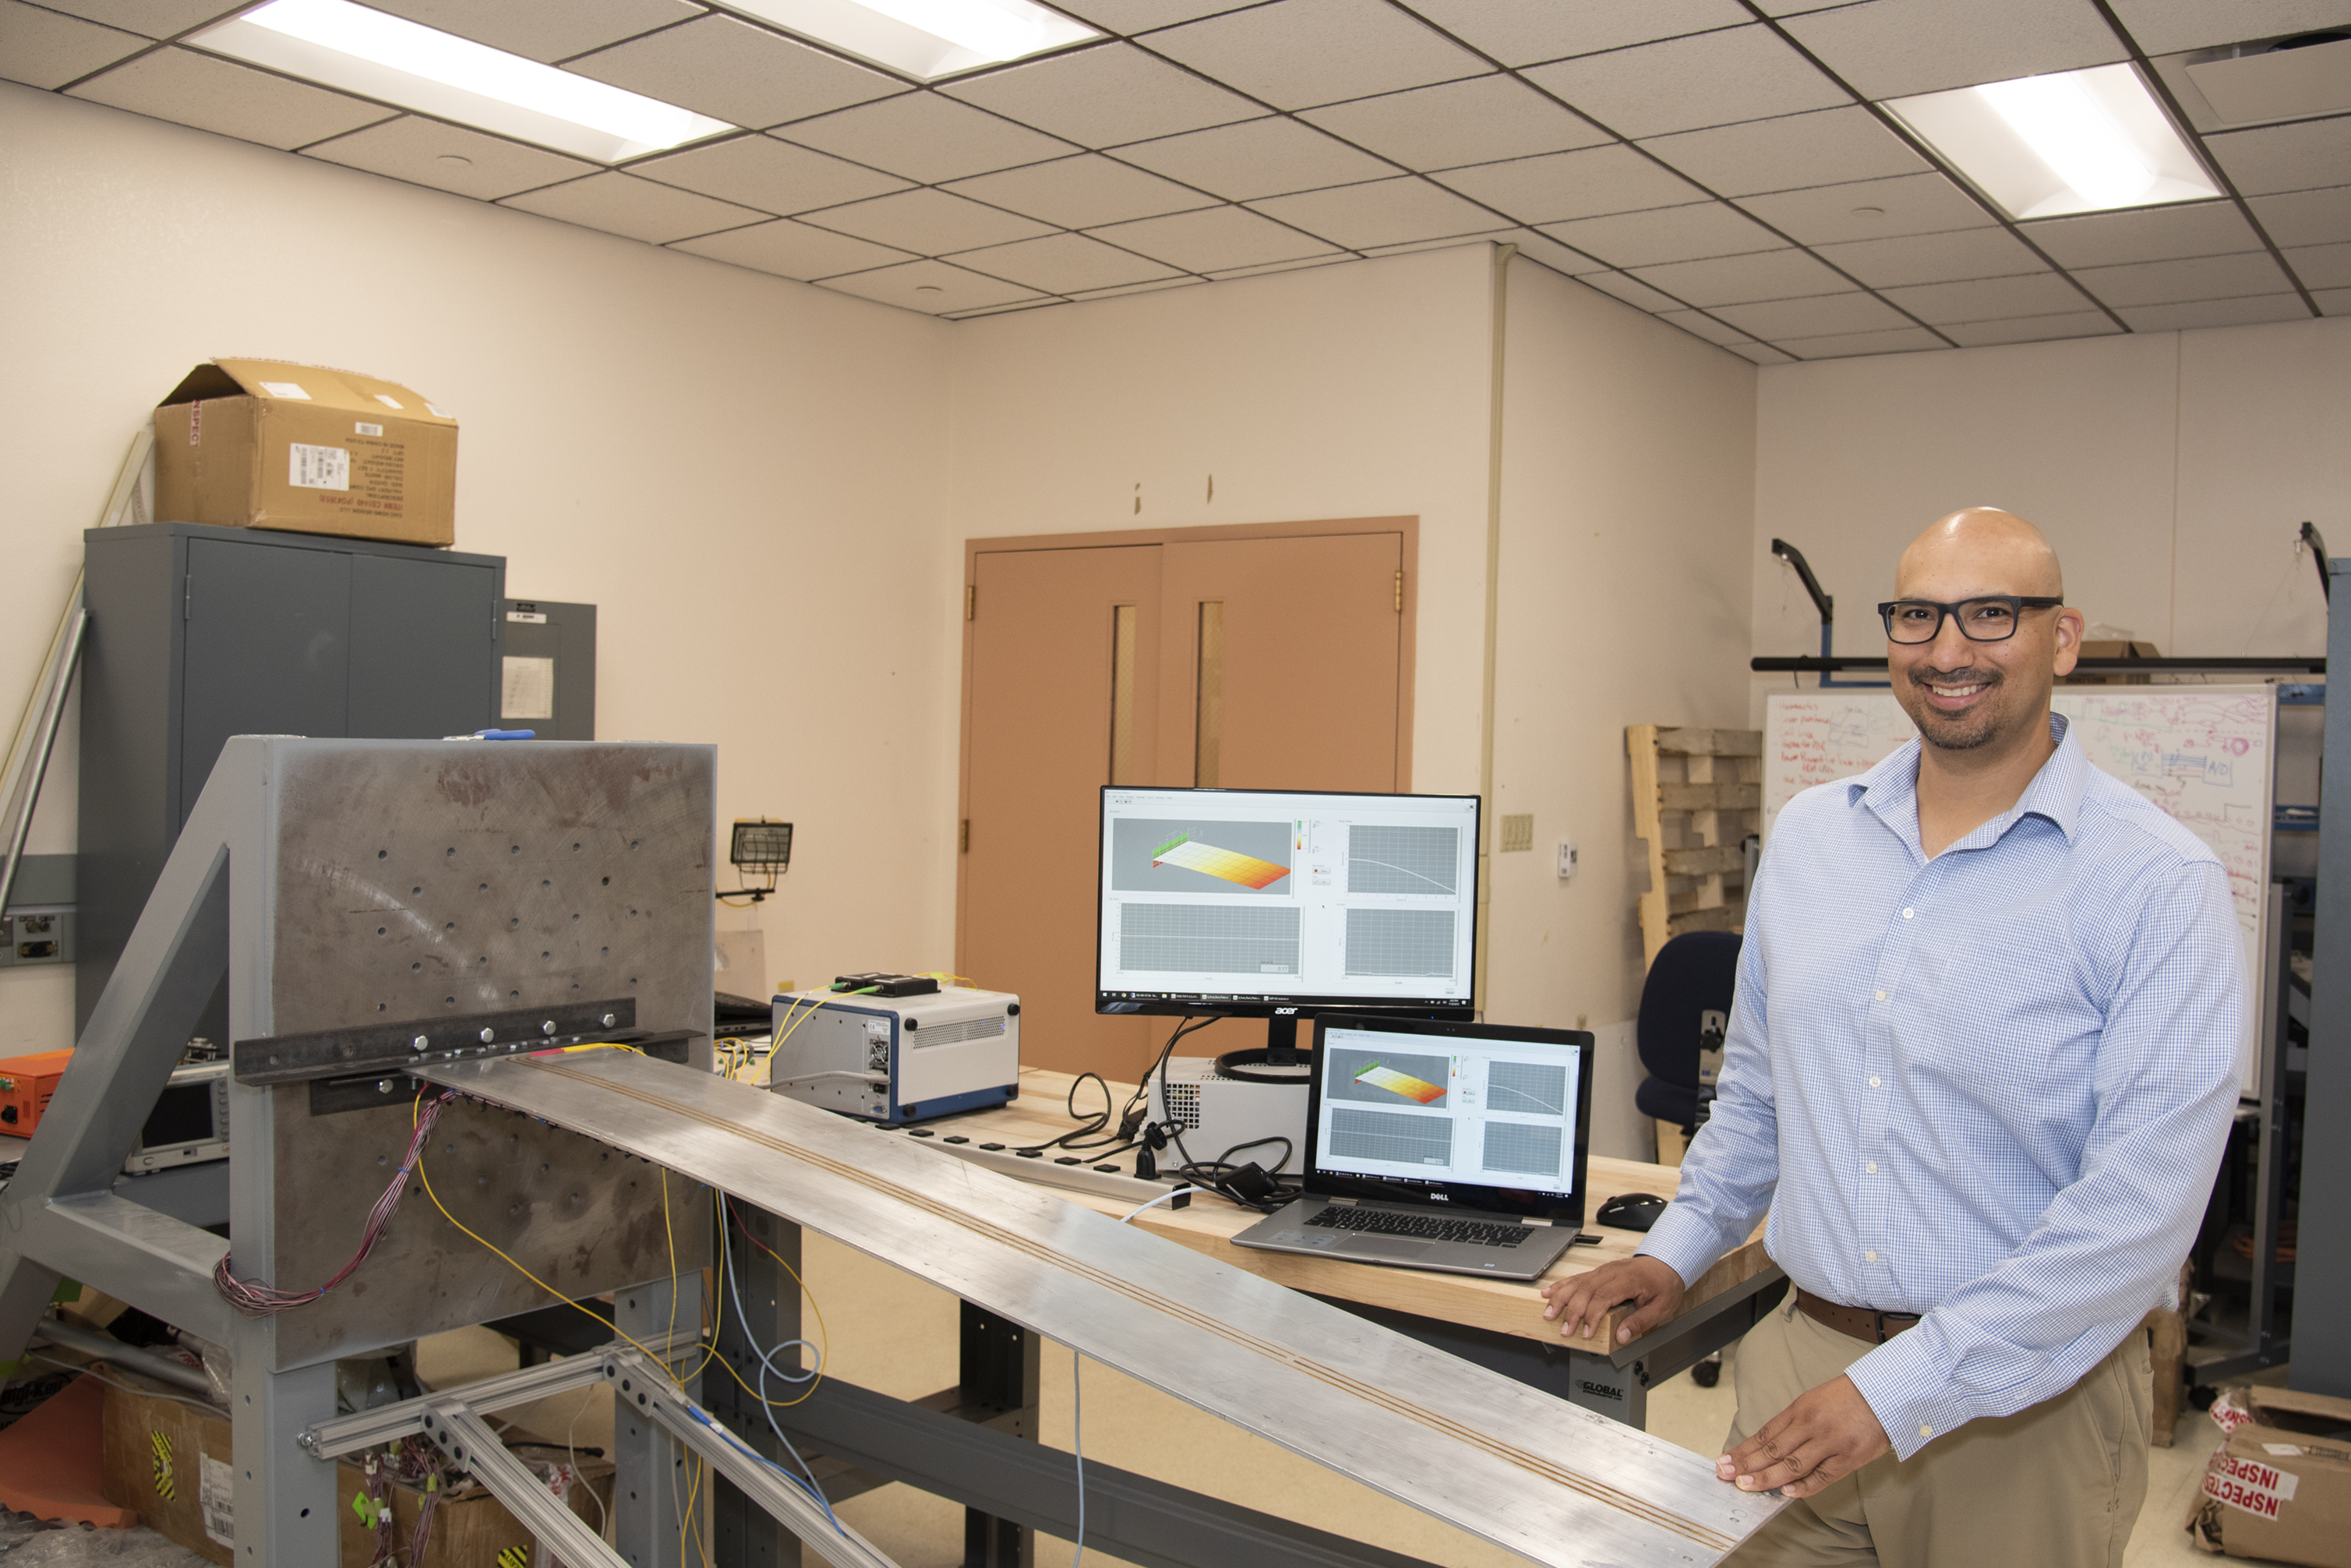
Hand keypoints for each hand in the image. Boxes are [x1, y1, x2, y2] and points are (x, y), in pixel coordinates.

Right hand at [1541, 1255, 1685, 1343]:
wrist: (1667, 1262)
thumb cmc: (1665, 1283)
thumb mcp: (1662, 1307)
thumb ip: (1641, 1322)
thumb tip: (1622, 1336)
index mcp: (1628, 1280)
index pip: (1603, 1297)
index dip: (1591, 1316)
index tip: (1586, 1332)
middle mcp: (1612, 1273)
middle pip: (1585, 1289)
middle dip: (1571, 1310)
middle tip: (1563, 1329)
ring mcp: (1604, 1270)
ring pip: (1577, 1282)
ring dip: (1561, 1297)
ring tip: (1548, 1312)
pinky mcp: (1599, 1272)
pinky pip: (1578, 1277)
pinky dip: (1562, 1285)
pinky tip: (1550, 1292)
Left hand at [1718, 1375, 1890, 1498]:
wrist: (1885, 1394)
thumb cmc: (1848, 1397)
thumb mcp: (1814, 1400)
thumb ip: (1794, 1423)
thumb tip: (1769, 1446)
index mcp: (1800, 1409)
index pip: (1765, 1433)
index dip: (1744, 1449)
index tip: (1726, 1460)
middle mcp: (1811, 1425)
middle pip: (1773, 1449)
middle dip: (1747, 1463)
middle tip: (1725, 1474)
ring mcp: (1830, 1442)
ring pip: (1792, 1464)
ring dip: (1767, 1477)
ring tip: (1746, 1485)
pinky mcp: (1849, 1457)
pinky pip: (1823, 1476)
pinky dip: (1804, 1486)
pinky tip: (1786, 1492)